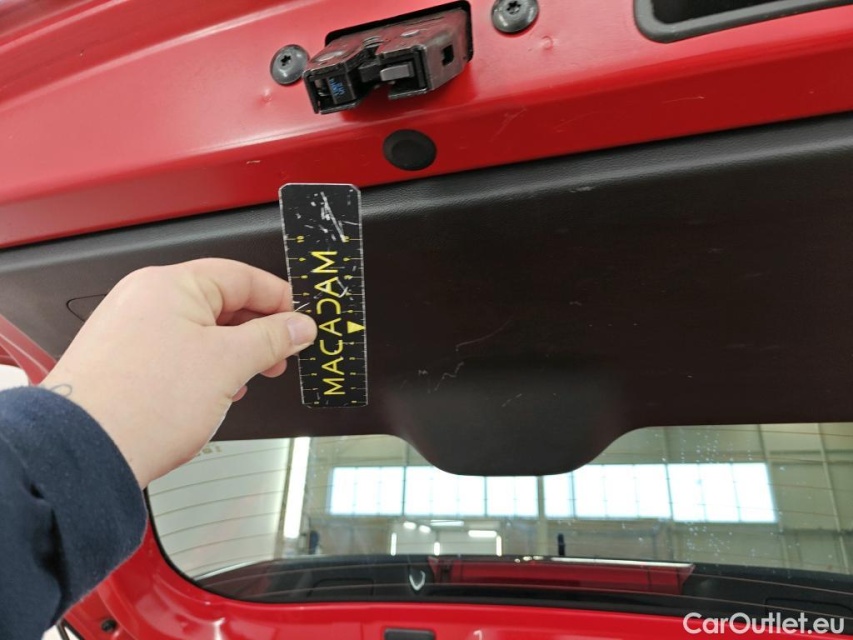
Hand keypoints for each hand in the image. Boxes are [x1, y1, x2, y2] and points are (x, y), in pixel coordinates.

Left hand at [40, 259, 316, 486]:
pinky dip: (204, 367)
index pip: (242, 277)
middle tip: (282, 355)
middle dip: (258, 332)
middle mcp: (144, 299)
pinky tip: (216, 392)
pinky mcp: (121, 360)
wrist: (84, 452)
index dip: (280, 299)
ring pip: (199, 330)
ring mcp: (129, 329)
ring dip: (233, 353)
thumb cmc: (143, 404)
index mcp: (170, 285)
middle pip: (220, 303)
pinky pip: (175, 351)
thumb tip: (298, 326)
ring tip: (249, 378)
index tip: (302, 322)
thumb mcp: (228, 364)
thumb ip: (271, 338)